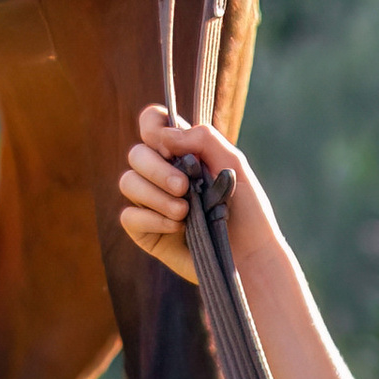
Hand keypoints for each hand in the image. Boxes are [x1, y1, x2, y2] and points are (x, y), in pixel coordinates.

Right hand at [118, 106, 274, 284]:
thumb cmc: (247, 208)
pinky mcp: (146, 231)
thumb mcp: (233, 164)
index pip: (152, 124)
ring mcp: (151, 202)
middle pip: (136, 154)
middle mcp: (161, 174)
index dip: (152, 125)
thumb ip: (202, 139)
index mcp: (182, 152)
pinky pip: (129, 216)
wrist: (250, 253)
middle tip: (184, 187)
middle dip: (157, 169)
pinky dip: (152, 219)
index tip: (168, 144)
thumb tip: (164, 135)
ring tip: (185, 212)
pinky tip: (178, 228)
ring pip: (128, 182)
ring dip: (155, 196)